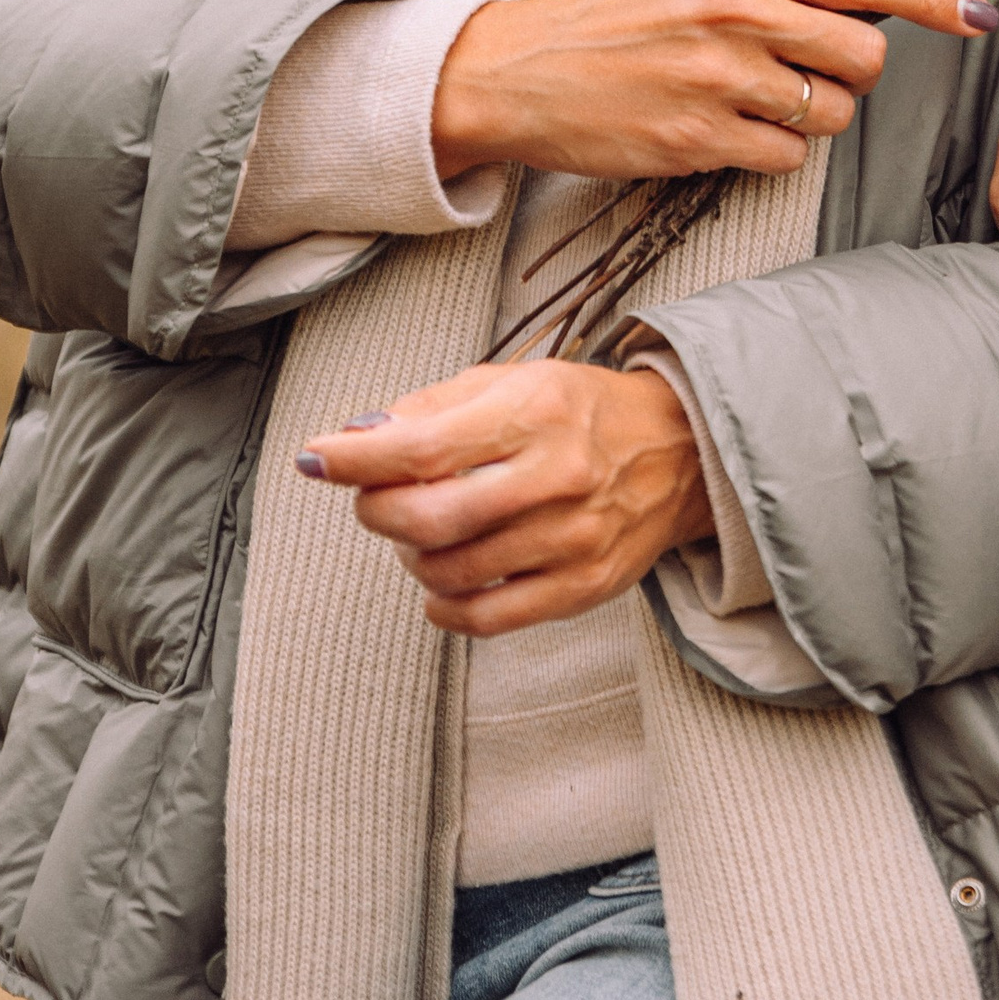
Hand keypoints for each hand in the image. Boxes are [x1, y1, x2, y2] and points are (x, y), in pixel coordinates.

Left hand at [300, 358, 710, 635]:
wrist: (682, 451)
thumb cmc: (585, 412)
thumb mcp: (514, 380)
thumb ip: (433, 406)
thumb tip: (357, 437)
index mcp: (536, 411)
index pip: (423, 446)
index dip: (356, 459)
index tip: (316, 459)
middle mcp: (558, 476)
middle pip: (429, 518)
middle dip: (376, 511)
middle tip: (372, 499)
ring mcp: (573, 539)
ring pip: (451, 571)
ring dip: (410, 557)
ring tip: (420, 534)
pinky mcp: (583, 587)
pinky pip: (487, 619)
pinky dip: (444, 608)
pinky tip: (440, 585)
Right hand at [431, 0, 998, 185]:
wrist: (527, 70)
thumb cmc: (624, 17)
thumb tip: (874, 6)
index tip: (978, 15)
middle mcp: (736, 11)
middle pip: (863, 56)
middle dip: (851, 72)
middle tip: (806, 69)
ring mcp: (718, 78)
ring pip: (832, 114)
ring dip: (811, 117)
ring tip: (756, 99)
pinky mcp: (699, 138)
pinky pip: (788, 158)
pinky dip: (772, 153)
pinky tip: (727, 130)